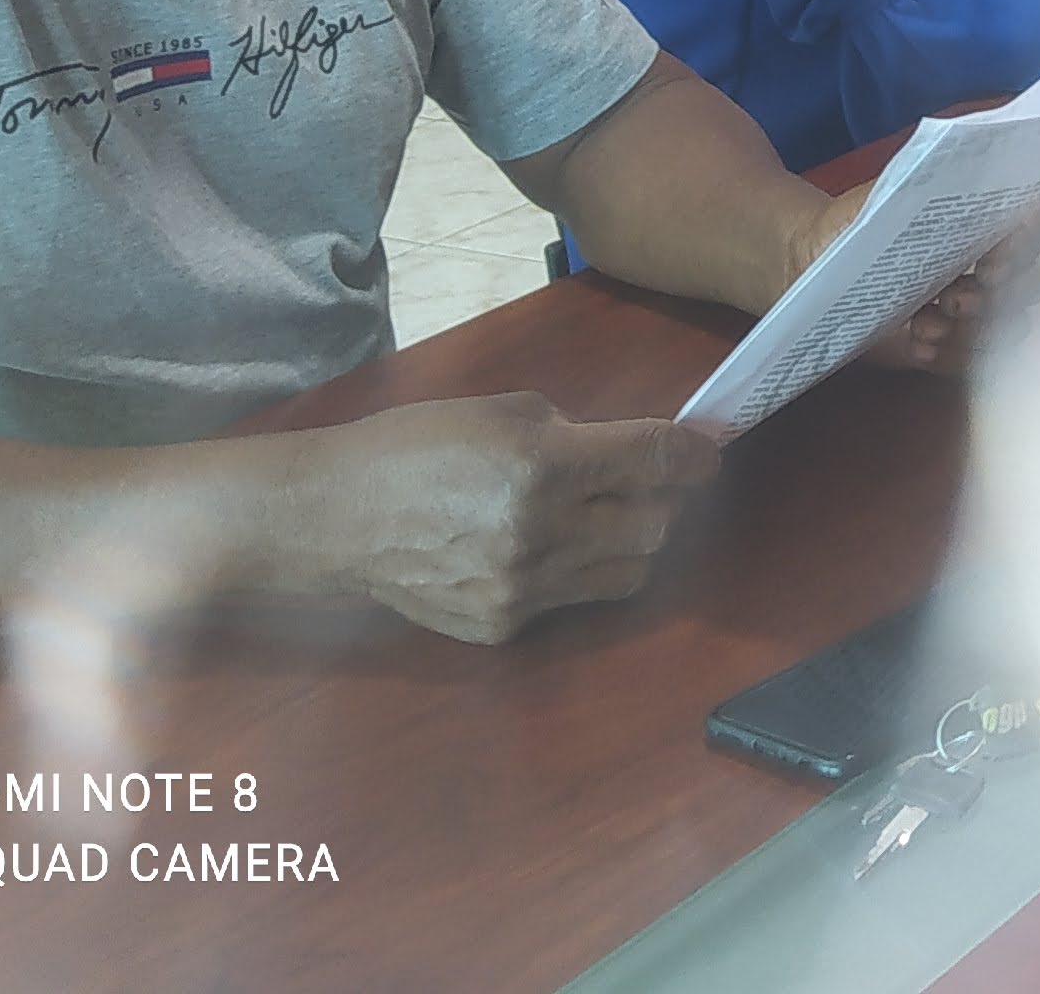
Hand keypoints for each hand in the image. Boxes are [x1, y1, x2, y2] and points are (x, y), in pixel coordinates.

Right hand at [304, 393, 718, 643]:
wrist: (335, 517)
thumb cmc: (416, 446)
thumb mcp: (503, 413)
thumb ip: (577, 434)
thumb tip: (634, 454)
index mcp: (543, 466)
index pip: (654, 463)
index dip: (693, 455)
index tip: (705, 452)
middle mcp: (540, 534)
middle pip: (656, 526)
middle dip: (660, 500)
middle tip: (640, 483)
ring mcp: (522, 589)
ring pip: (628, 572)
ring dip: (629, 542)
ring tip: (598, 518)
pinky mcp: (503, 626)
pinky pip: (575, 602)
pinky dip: (578, 573)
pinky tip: (543, 550)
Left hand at [772, 181, 1030, 380]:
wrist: (812, 264)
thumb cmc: (855, 224)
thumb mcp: (889, 197)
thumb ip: (929, 186)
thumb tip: (967, 169)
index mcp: (979, 230)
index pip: (1029, 237)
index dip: (1023, 250)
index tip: (993, 260)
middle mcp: (984, 271)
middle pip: (1028, 289)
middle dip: (1000, 298)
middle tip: (958, 300)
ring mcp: (966, 314)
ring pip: (1002, 332)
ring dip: (971, 332)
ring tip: (926, 325)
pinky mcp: (942, 347)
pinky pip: (965, 362)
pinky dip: (948, 356)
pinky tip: (919, 343)